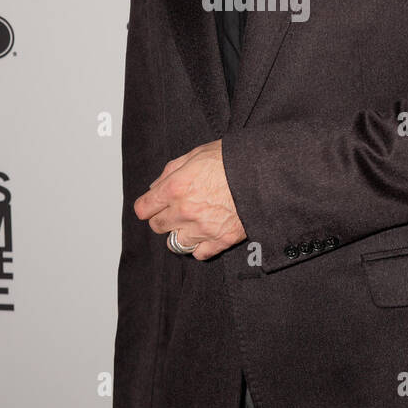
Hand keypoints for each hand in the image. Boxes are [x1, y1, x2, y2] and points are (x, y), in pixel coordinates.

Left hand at [134, 139, 245, 260]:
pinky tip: (206, 233)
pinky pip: (198, 254)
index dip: (148, 206)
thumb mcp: (196, 154)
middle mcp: (184, 211)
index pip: (144, 209)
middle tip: (177, 209)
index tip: (153, 205)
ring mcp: (202, 228)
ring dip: (180, 234)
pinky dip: (199, 246)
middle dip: (163, 218)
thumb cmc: (231, 159)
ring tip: (191, 224)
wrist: (263, 172)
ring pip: (175, 244)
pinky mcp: (221, 240)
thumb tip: (155, 187)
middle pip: (157, 226)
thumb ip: (171, 171)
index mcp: (175, 188)